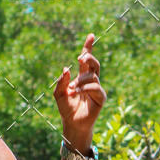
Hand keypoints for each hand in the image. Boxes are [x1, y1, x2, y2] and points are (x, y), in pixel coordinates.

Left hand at [53, 33, 106, 152]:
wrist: (72, 124)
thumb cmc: (66, 109)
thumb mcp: (58, 94)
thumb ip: (61, 82)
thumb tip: (66, 69)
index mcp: (81, 77)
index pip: (86, 60)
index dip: (88, 48)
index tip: (91, 35)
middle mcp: (90, 81)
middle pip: (94, 63)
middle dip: (89, 57)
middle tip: (80, 58)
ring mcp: (96, 88)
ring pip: (92, 75)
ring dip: (80, 80)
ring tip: (71, 89)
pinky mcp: (101, 97)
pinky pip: (95, 87)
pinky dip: (85, 88)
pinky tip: (76, 92)